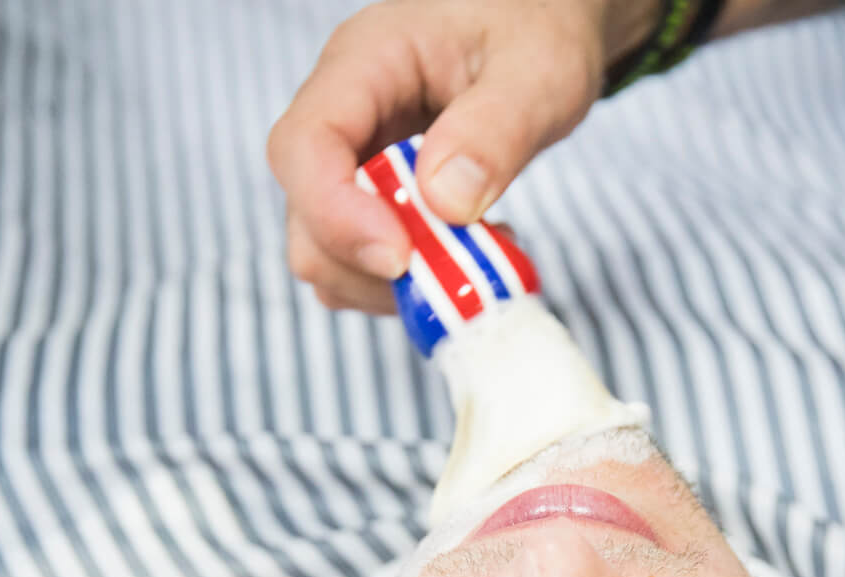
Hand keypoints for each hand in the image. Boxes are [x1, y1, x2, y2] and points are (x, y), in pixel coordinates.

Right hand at [267, 0, 651, 313]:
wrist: (539, 23)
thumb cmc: (536, 28)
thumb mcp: (539, 71)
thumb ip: (497, 129)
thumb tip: (446, 203)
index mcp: (364, 63)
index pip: (305, 146)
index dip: (336, 214)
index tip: (399, 258)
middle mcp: (343, 114)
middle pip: (305, 212)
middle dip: (370, 262)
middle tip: (458, 271)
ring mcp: (352, 160)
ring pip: (327, 250)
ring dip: (394, 282)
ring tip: (477, 252)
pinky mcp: (372, 197)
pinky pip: (362, 262)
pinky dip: (410, 282)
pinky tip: (466, 253)